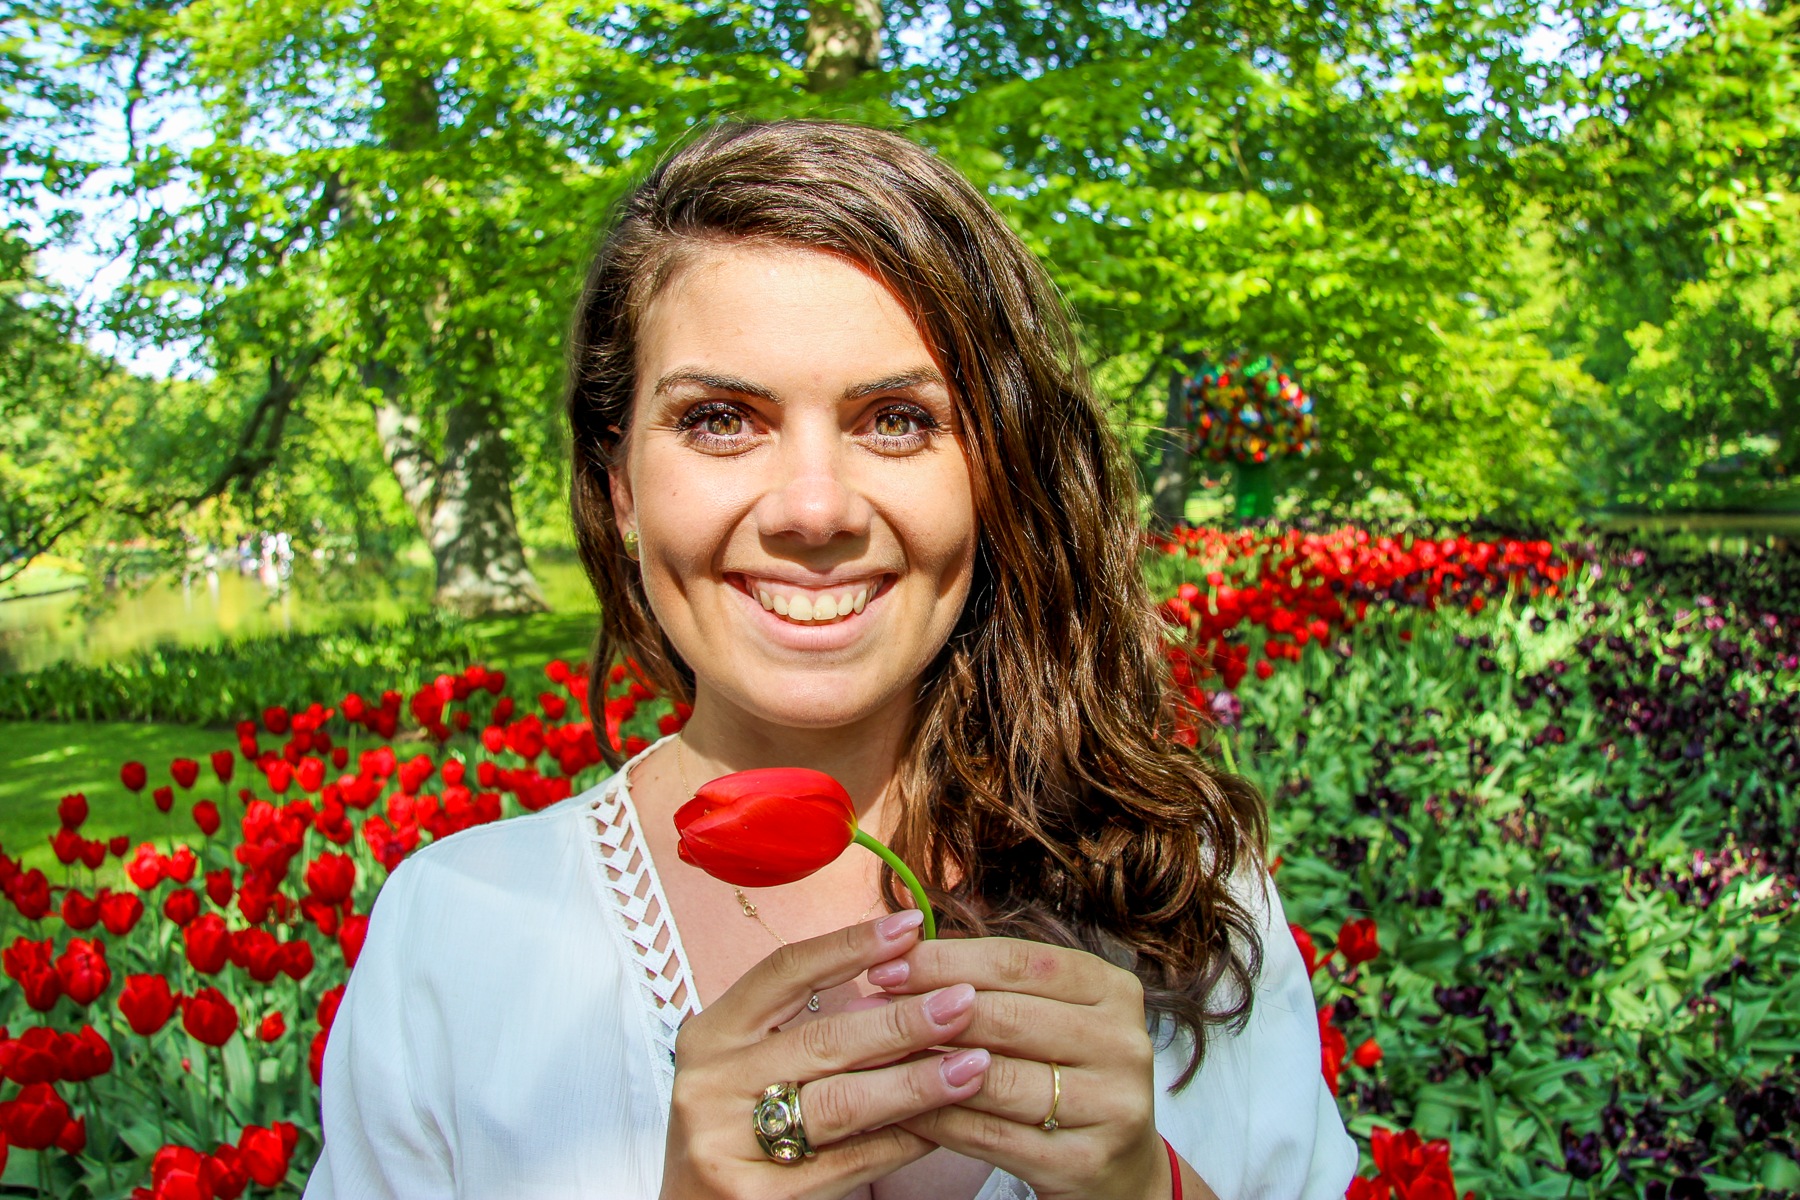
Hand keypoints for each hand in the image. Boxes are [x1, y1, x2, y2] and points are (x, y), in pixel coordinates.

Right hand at [659, 910, 994, 1199]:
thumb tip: (904, 977)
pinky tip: (944, 1124)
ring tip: (971, 1065)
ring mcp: (727, 1143)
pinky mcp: (756, 1197)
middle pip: (823, 1038)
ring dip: (916, 1081)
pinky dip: (905, 1140)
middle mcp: (710, 1084)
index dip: (849, 945)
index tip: (910, 927)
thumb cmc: (737, 1134)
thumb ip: (807, 1027)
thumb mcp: (751, 1068)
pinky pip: (852, 1161)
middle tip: (963, 1002)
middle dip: (903, 1019)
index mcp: (709, 1036)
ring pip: (843, 1101)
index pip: (784, 972)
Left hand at [871, 938, 1170, 1199]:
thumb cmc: (1067, 1077)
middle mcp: (1123, 1042)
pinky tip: (899, 1108)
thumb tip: (905, 952)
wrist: (1119, 1169)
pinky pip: (990, 1135)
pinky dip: (938, 1120)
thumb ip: (996, 985)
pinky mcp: (1084, 1162)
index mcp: (1114, 990)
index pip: (1019, 962)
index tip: (887, 961)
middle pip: (1006, 1016)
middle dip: (927, 1008)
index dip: (947, 959)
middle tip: (870, 1006)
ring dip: (924, 1066)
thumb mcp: (1050, 1018)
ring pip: (995, 1078)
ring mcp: (1111, 1105)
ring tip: (874, 1055)